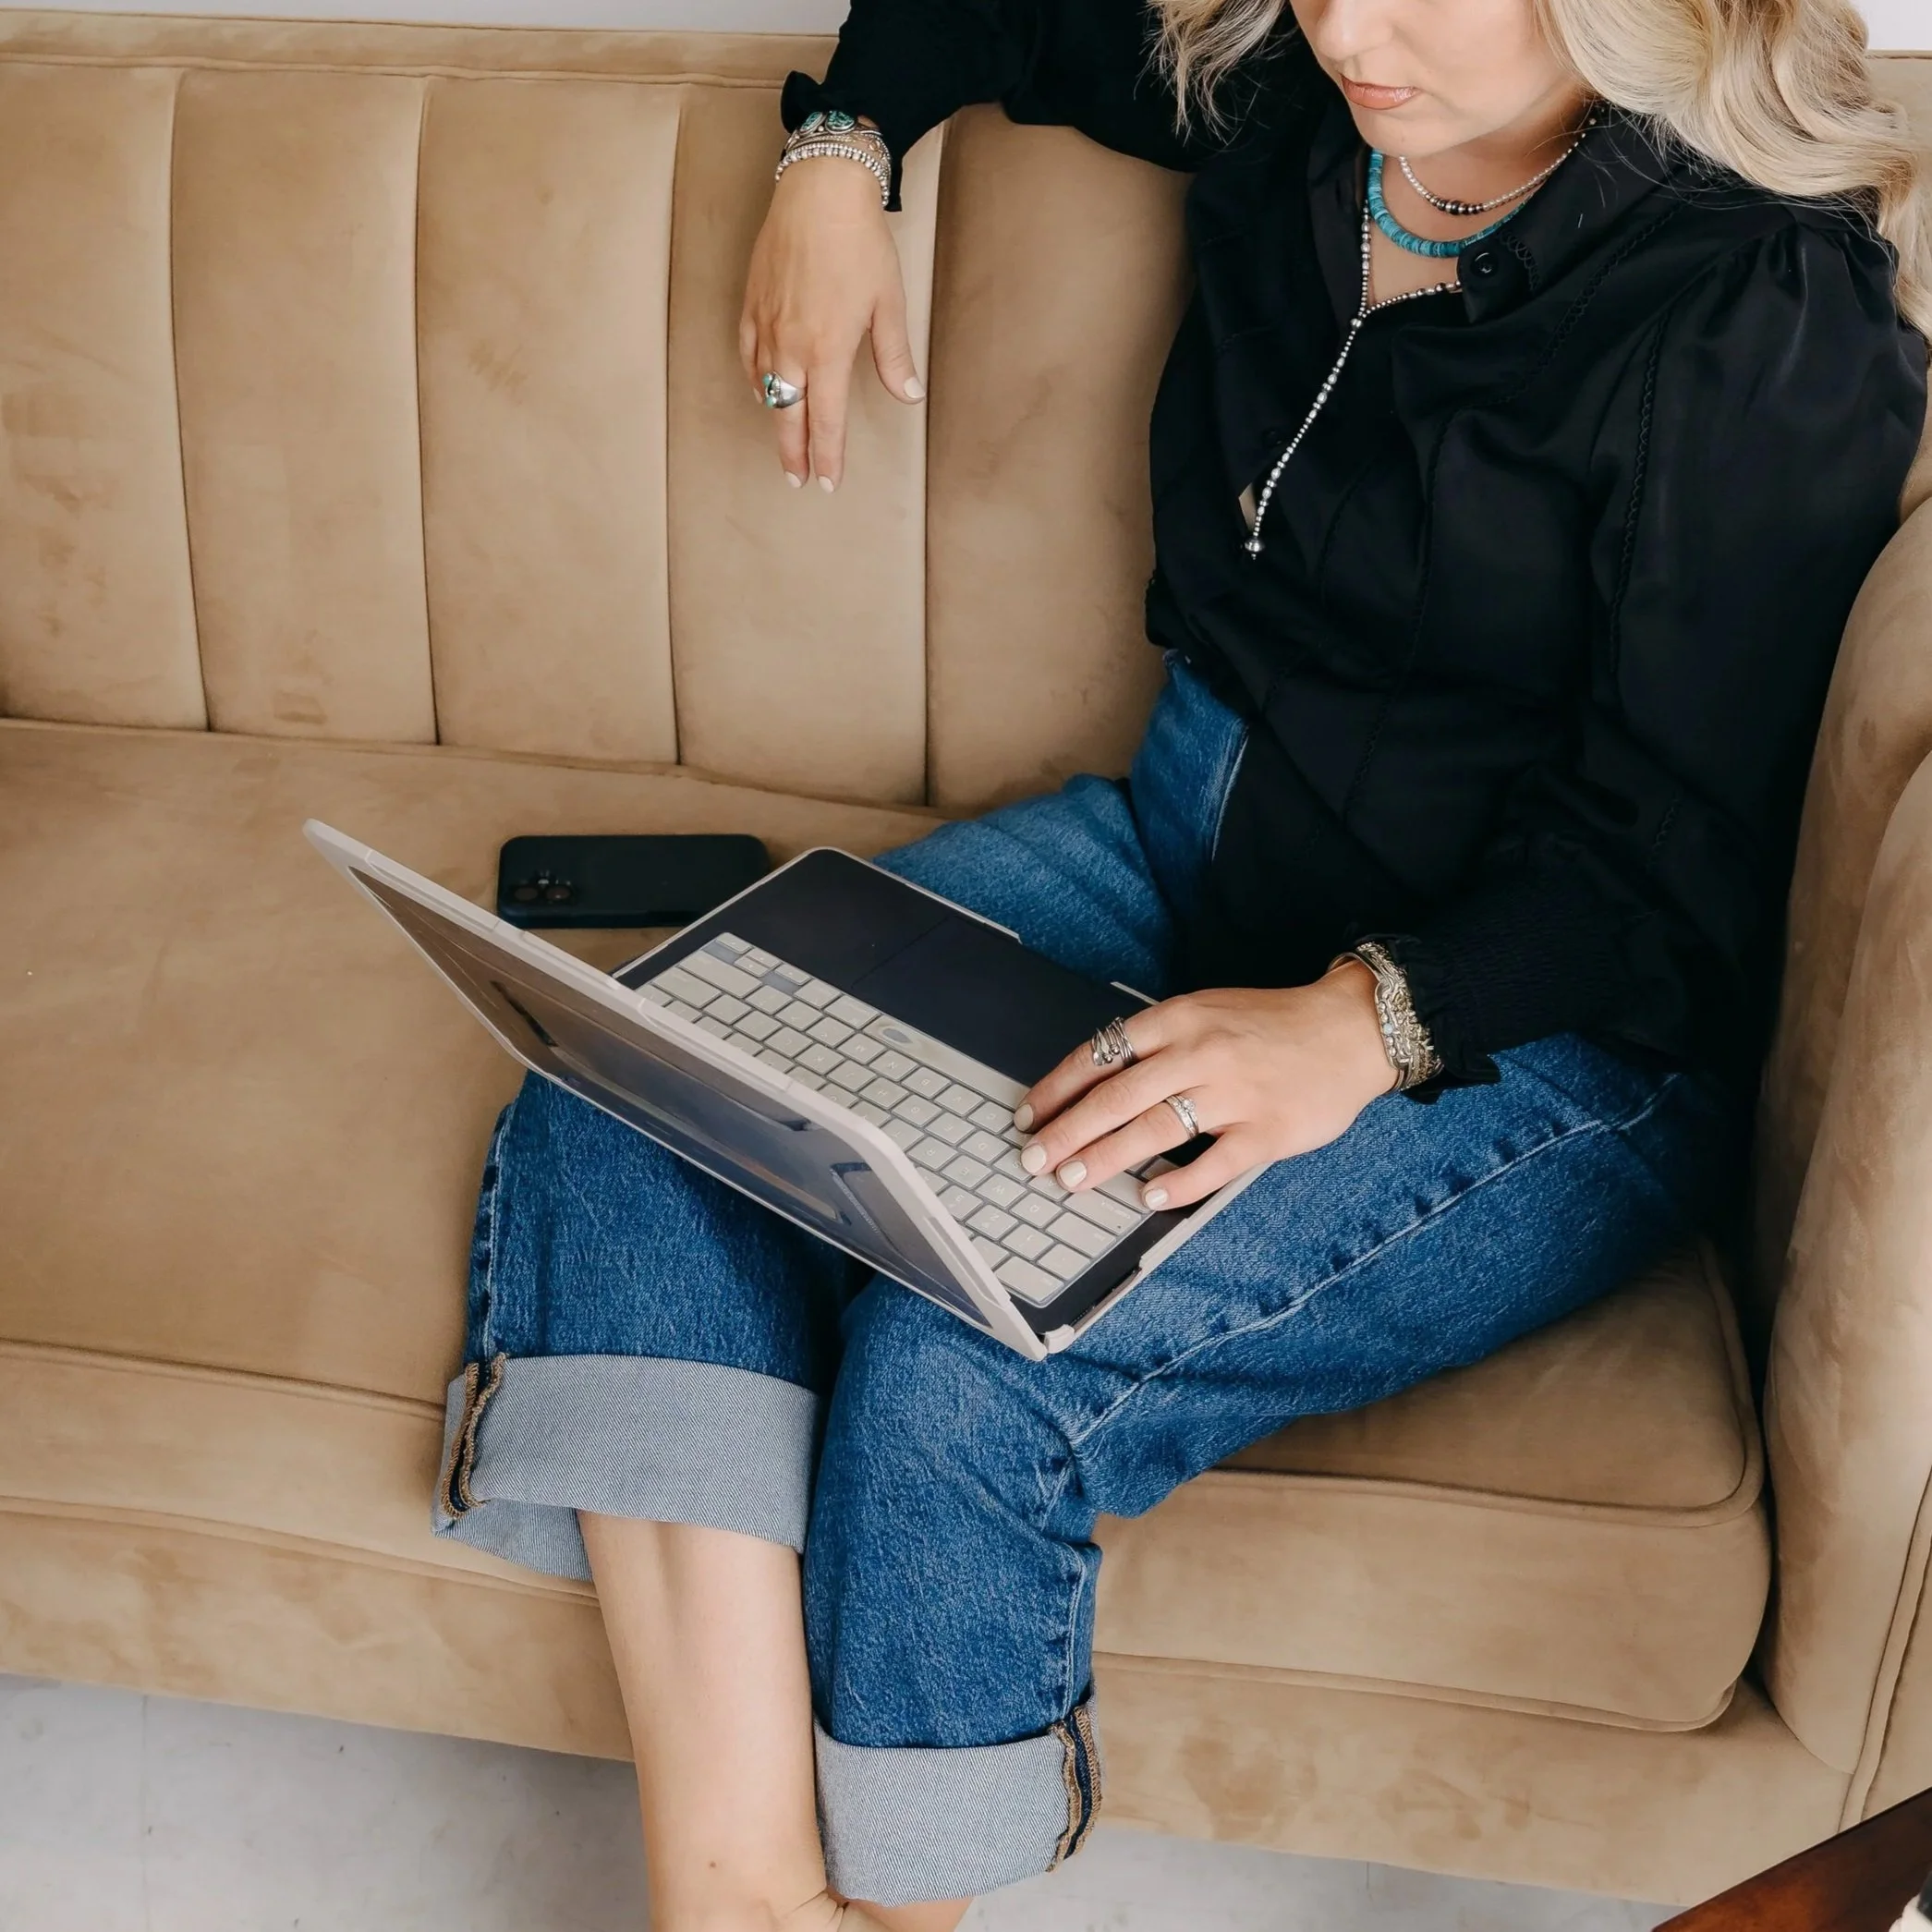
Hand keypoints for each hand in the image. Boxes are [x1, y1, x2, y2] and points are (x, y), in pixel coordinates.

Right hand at [738, 150, 923, 491]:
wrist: (819, 190)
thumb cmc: (859, 242)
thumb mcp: (888, 302)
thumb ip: (894, 355)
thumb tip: (909, 394)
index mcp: (829, 351)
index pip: (827, 421)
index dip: (829, 456)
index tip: (828, 483)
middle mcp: (793, 347)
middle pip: (789, 416)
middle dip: (794, 453)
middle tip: (798, 480)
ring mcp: (767, 326)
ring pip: (766, 389)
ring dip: (776, 420)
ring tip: (785, 442)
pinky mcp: (750, 304)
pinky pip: (747, 355)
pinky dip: (755, 379)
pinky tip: (762, 390)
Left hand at [1014, 964, 1396, 1210]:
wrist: (1349, 1030)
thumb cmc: (1270, 1025)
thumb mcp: (1205, 1012)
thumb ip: (1156, 1043)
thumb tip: (1093, 1082)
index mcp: (1179, 1020)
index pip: (1100, 1055)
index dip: (1057, 1089)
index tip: (1028, 1115)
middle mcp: (1201, 1053)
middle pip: (1117, 1098)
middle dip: (1067, 1132)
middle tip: (1034, 1159)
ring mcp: (1234, 1094)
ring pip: (1155, 1130)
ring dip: (1106, 1159)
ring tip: (1072, 1180)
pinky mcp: (1267, 1132)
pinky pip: (1213, 1164)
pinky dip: (1177, 1183)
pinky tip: (1147, 1198)